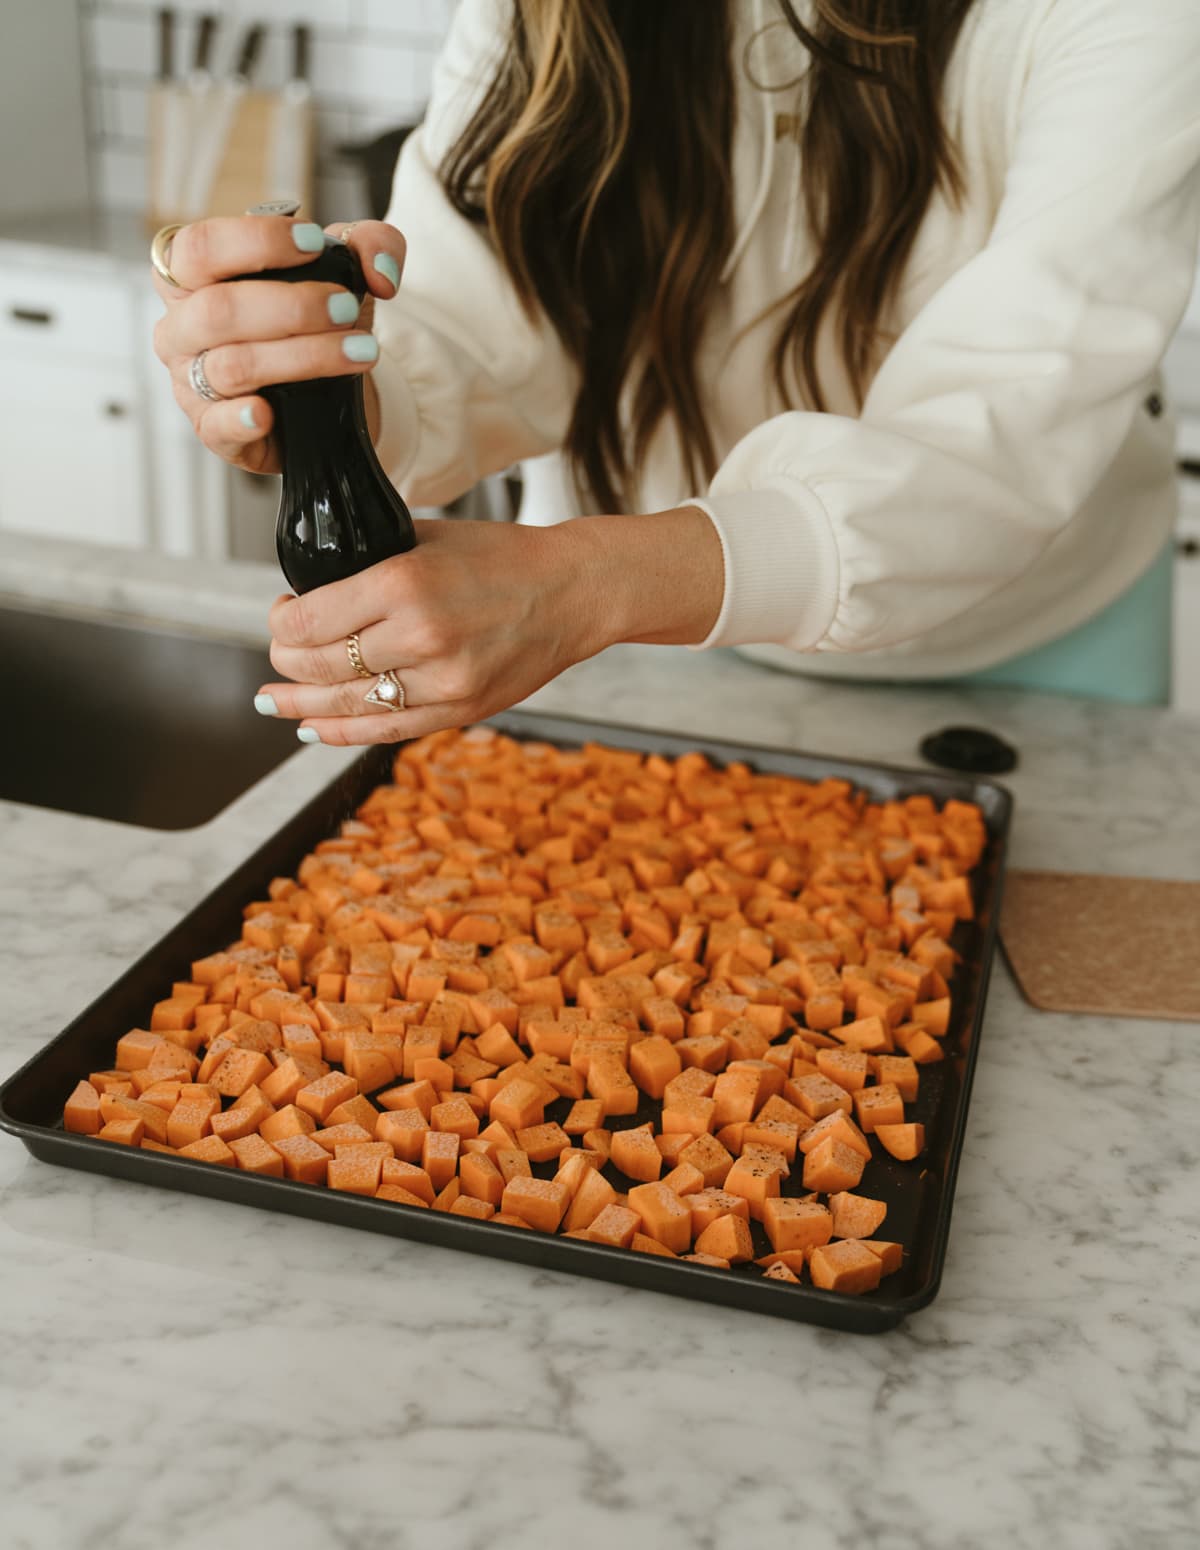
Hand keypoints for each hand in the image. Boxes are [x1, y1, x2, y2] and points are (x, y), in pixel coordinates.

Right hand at [151, 216, 404, 472]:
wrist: (328, 394)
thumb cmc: (315, 322)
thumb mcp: (346, 271)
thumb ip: (370, 247)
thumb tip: (381, 273)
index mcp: (193, 276)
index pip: (200, 246)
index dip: (255, 241)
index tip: (313, 243)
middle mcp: (181, 327)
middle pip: (218, 309)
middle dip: (292, 306)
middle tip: (346, 308)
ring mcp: (191, 382)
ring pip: (234, 366)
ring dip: (304, 357)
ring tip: (359, 352)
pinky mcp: (212, 429)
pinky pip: (218, 425)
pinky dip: (242, 419)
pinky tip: (268, 413)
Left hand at [254, 508, 724, 744]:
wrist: (573, 591)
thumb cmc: (503, 558)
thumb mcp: (426, 538)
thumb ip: (369, 565)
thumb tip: (311, 591)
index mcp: (402, 583)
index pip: (307, 619)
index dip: (279, 621)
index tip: (280, 612)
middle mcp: (418, 637)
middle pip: (319, 664)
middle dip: (286, 660)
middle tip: (279, 651)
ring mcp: (441, 682)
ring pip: (347, 704)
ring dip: (302, 704)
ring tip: (273, 701)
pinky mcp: (459, 710)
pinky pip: (385, 730)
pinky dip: (342, 732)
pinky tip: (313, 729)